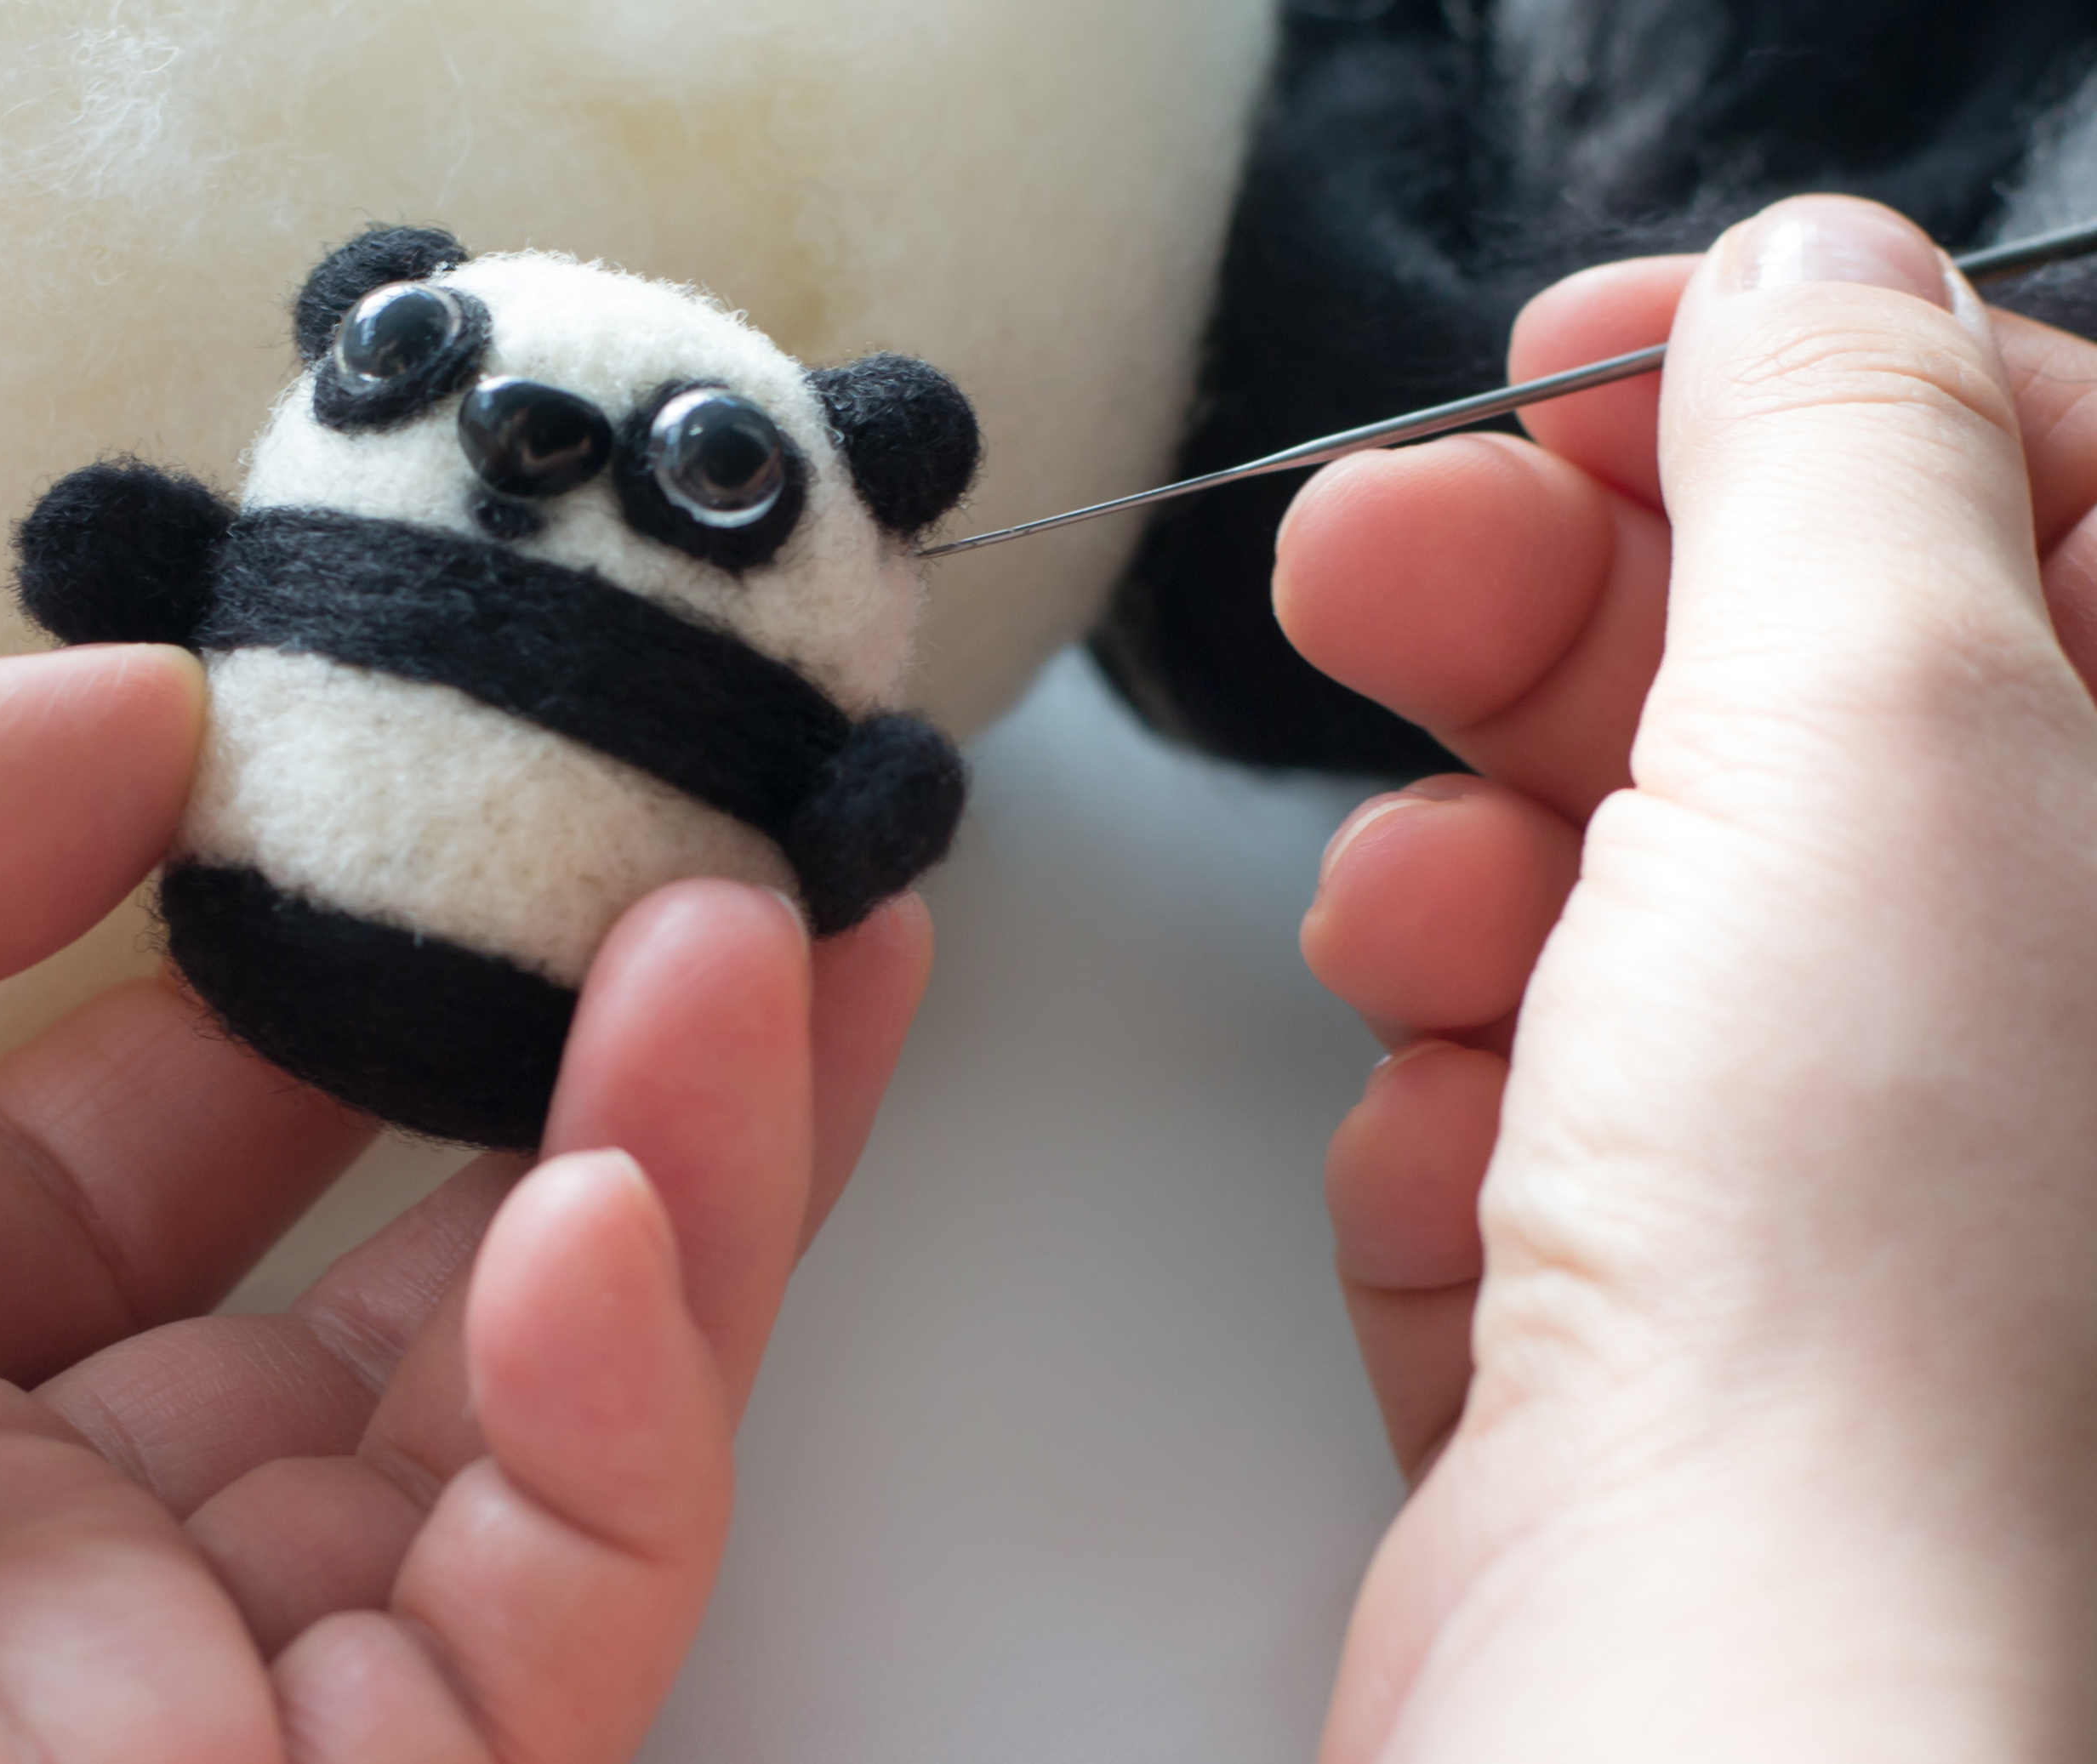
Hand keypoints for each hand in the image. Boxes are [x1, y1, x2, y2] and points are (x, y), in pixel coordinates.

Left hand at [0, 646, 932, 1762]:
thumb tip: (147, 730)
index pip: (152, 1184)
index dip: (328, 998)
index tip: (472, 821)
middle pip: (399, 1330)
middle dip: (608, 1095)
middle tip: (758, 881)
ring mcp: (145, 1734)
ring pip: (530, 1474)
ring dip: (691, 1198)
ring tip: (783, 952)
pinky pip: (541, 1651)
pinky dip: (626, 1424)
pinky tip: (611, 1203)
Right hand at [1280, 197, 2096, 1756]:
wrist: (1704, 1697)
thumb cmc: (1874, 1282)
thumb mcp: (1886, 733)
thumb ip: (1848, 457)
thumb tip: (1812, 285)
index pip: (2016, 504)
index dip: (1792, 397)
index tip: (1596, 363)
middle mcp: (2020, 1006)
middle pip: (1762, 692)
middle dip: (1541, 618)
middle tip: (1379, 558)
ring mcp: (1825, 1161)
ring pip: (1596, 901)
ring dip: (1471, 892)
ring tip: (1434, 938)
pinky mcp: (1642, 1295)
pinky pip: (1508, 1105)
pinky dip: (1448, 1107)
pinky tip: (1456, 1160)